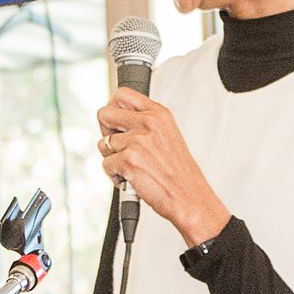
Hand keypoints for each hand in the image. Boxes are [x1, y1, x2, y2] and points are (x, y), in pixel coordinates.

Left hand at [98, 90, 230, 247]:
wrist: (189, 199)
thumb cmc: (180, 174)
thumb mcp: (168, 136)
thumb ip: (145, 123)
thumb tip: (118, 120)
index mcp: (159, 114)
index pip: (122, 95)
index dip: (113, 109)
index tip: (116, 123)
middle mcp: (148, 124)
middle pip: (104, 114)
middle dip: (106, 132)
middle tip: (119, 146)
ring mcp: (137, 141)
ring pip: (103, 144)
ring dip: (113, 158)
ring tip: (133, 167)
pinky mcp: (128, 161)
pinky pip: (105, 164)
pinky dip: (114, 175)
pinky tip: (131, 178)